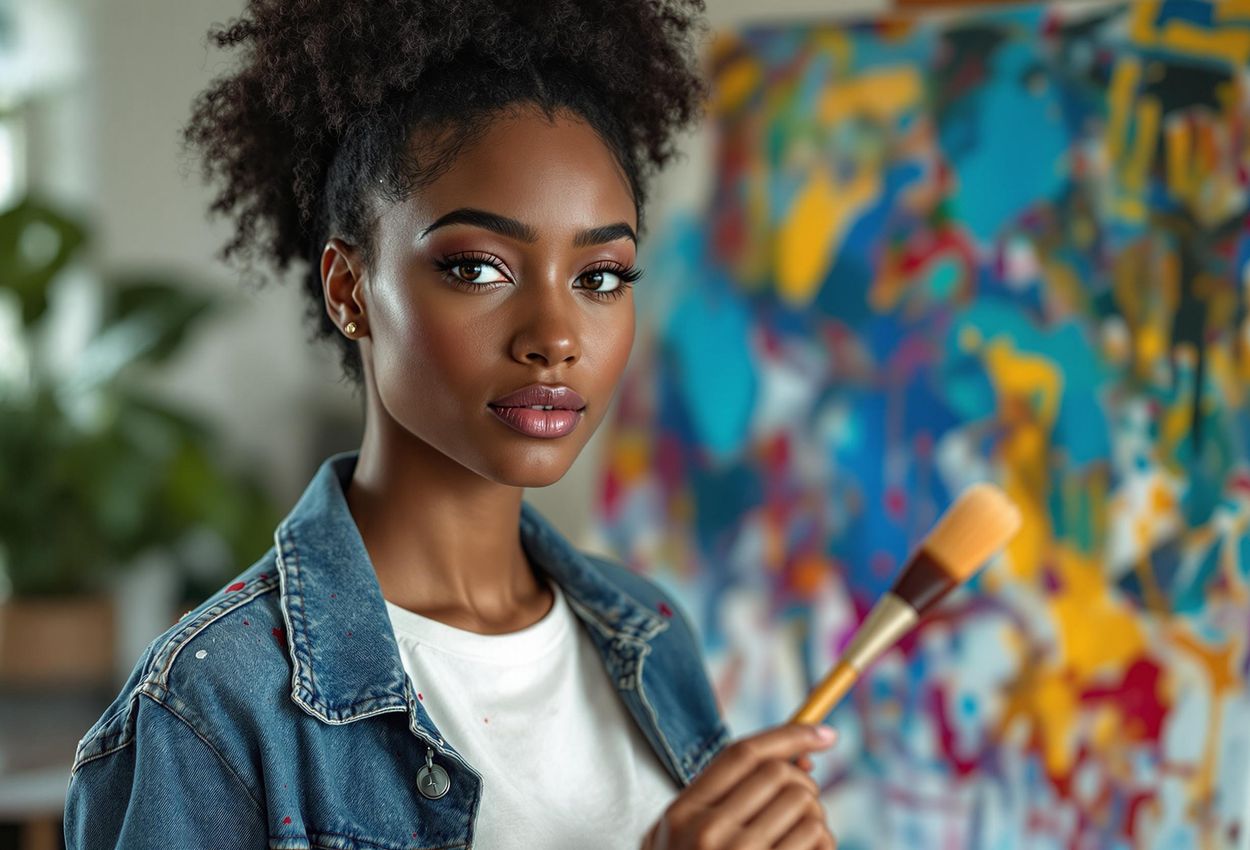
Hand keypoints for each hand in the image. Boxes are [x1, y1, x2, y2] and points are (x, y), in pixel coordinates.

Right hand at [641, 723, 836, 849]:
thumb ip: (729, 796)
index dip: (791, 734)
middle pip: (779, 775)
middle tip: (804, 801)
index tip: (825, 734)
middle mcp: (708, 832)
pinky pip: (818, 840)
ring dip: (815, 817)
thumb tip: (802, 758)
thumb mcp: (688, 836)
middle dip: (804, 783)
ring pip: (806, 806)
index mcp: (682, 812)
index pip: (743, 752)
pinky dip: (823, 842)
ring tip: (801, 835)